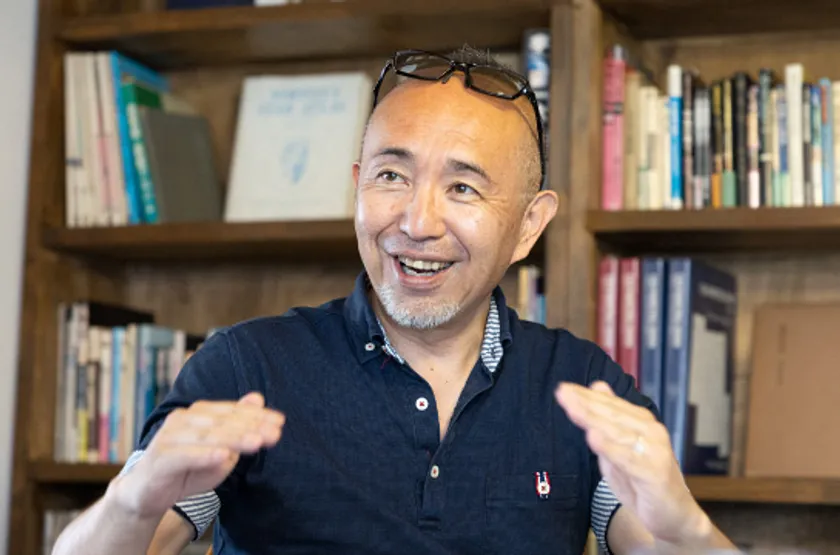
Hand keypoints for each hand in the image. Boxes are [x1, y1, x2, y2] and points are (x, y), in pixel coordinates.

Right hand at [109, 392, 284, 519]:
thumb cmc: (187, 470)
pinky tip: (223, 456)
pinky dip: (204, 455)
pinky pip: (185, 455)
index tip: (280, 422)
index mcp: (198, 413)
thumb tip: (257, 398)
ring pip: (207, 436)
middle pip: (222, 422)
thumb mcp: (220, 449)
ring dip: (234, 439)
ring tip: (256, 442)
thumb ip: (237, 426)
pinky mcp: (160, 457)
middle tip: (274, 433)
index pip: (231, 411)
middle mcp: (183, 419)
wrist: (147, 494)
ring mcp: (169, 437)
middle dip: (251, 426)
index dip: (257, 415)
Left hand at [555, 381, 711, 547]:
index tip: (563, 388)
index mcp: (642, 423)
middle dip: (585, 403)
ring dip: (593, 419)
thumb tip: (597, 385)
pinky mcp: (655, 473)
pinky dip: (610, 448)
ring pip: (618, 432)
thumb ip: (608, 420)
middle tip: (562, 392)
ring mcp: (655, 451)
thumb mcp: (619, 448)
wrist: (674, 516)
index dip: (586, 396)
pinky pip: (628, 459)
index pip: (611, 405)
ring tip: (572, 408)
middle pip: (612, 415)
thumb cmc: (643, 482)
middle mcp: (651, 432)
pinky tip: (593, 437)